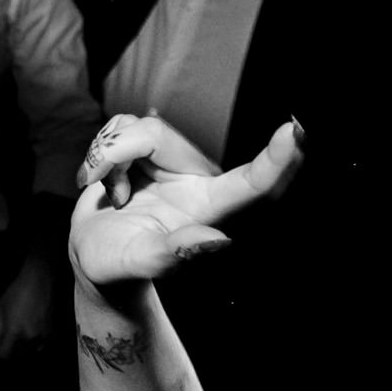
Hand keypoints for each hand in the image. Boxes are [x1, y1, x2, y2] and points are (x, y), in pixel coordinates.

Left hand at [0, 253, 54, 358]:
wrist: (40, 282)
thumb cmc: (15, 294)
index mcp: (15, 332)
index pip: (4, 357)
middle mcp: (31, 338)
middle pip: (17, 358)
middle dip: (8, 354)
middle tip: (2, 345)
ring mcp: (44, 338)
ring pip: (29, 354)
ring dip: (20, 351)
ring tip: (15, 337)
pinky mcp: (52, 336)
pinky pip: (39, 348)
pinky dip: (32, 346)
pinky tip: (27, 334)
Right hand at [69, 115, 304, 290]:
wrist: (96, 250)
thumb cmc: (119, 264)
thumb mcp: (139, 263)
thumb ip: (173, 255)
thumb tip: (218, 240)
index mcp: (207, 209)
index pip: (254, 183)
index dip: (277, 158)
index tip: (295, 131)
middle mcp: (196, 180)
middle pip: (159, 135)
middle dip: (118, 151)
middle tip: (96, 183)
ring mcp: (172, 162)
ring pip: (136, 127)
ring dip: (105, 157)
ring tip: (112, 193)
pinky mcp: (149, 149)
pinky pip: (121, 126)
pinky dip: (100, 151)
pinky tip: (107, 179)